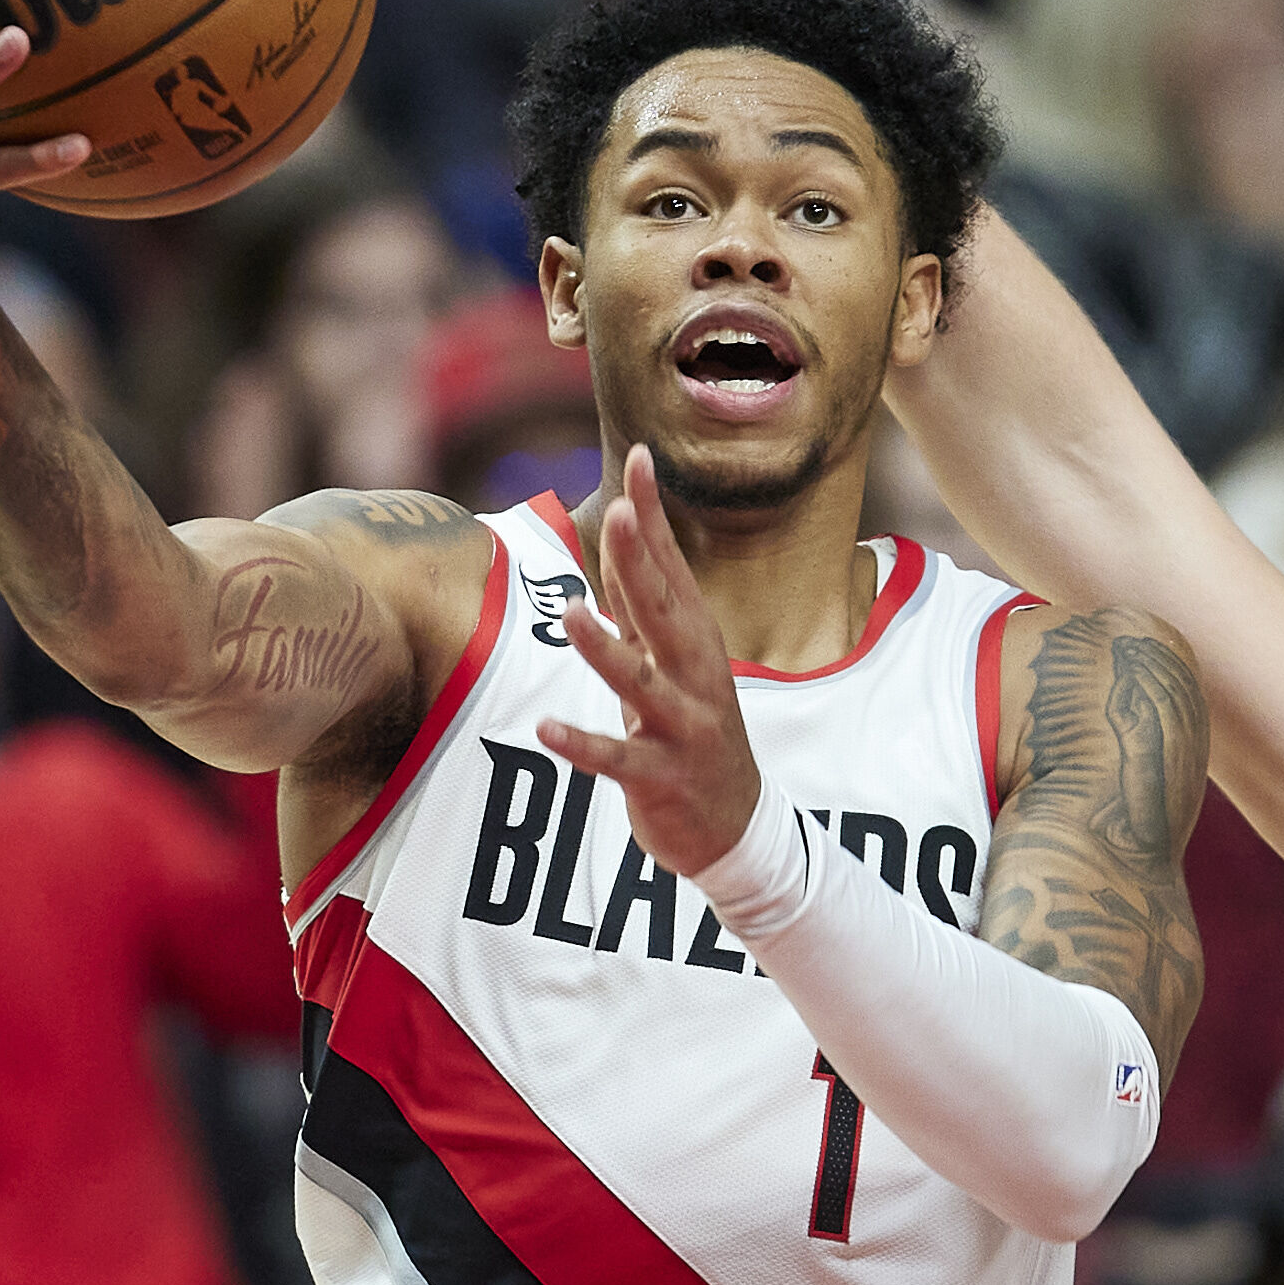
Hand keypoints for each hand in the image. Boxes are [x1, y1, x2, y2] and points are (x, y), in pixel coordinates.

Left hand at [532, 446, 762, 875]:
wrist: (737, 826)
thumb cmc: (696, 732)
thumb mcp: (675, 663)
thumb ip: (644, 607)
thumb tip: (622, 540)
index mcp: (696, 642)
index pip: (671, 567)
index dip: (653, 515)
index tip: (640, 458)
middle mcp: (695, 676)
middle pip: (664, 611)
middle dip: (641, 563)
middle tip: (621, 513)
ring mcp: (681, 727)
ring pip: (641, 682)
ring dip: (606, 649)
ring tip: (572, 615)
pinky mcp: (662, 776)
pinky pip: (619, 760)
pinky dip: (584, 746)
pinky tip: (546, 730)